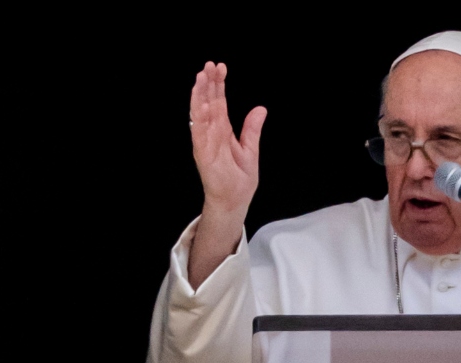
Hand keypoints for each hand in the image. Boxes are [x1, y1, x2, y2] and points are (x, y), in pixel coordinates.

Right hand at [190, 61, 266, 214]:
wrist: (234, 201)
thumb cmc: (239, 179)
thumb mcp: (250, 150)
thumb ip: (252, 129)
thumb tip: (261, 108)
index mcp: (223, 131)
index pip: (219, 102)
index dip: (218, 85)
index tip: (220, 67)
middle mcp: (212, 133)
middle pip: (209, 103)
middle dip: (208, 83)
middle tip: (209, 64)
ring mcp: (206, 142)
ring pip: (201, 114)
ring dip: (200, 95)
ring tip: (201, 77)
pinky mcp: (203, 154)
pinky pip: (199, 133)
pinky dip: (199, 118)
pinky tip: (201, 103)